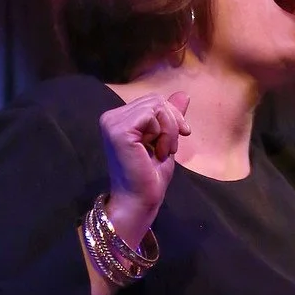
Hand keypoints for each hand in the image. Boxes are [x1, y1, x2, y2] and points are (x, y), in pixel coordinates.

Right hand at [99, 91, 190, 242]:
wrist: (140, 200)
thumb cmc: (150, 176)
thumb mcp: (166, 139)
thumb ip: (170, 116)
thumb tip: (184, 93)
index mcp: (118, 119)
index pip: (152, 101)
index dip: (172, 117)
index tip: (179, 138)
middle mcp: (110, 117)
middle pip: (155, 100)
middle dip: (172, 123)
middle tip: (171, 148)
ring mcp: (112, 122)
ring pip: (156, 105)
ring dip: (169, 130)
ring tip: (163, 151)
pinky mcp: (119, 130)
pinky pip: (153, 114)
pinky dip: (164, 132)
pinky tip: (159, 151)